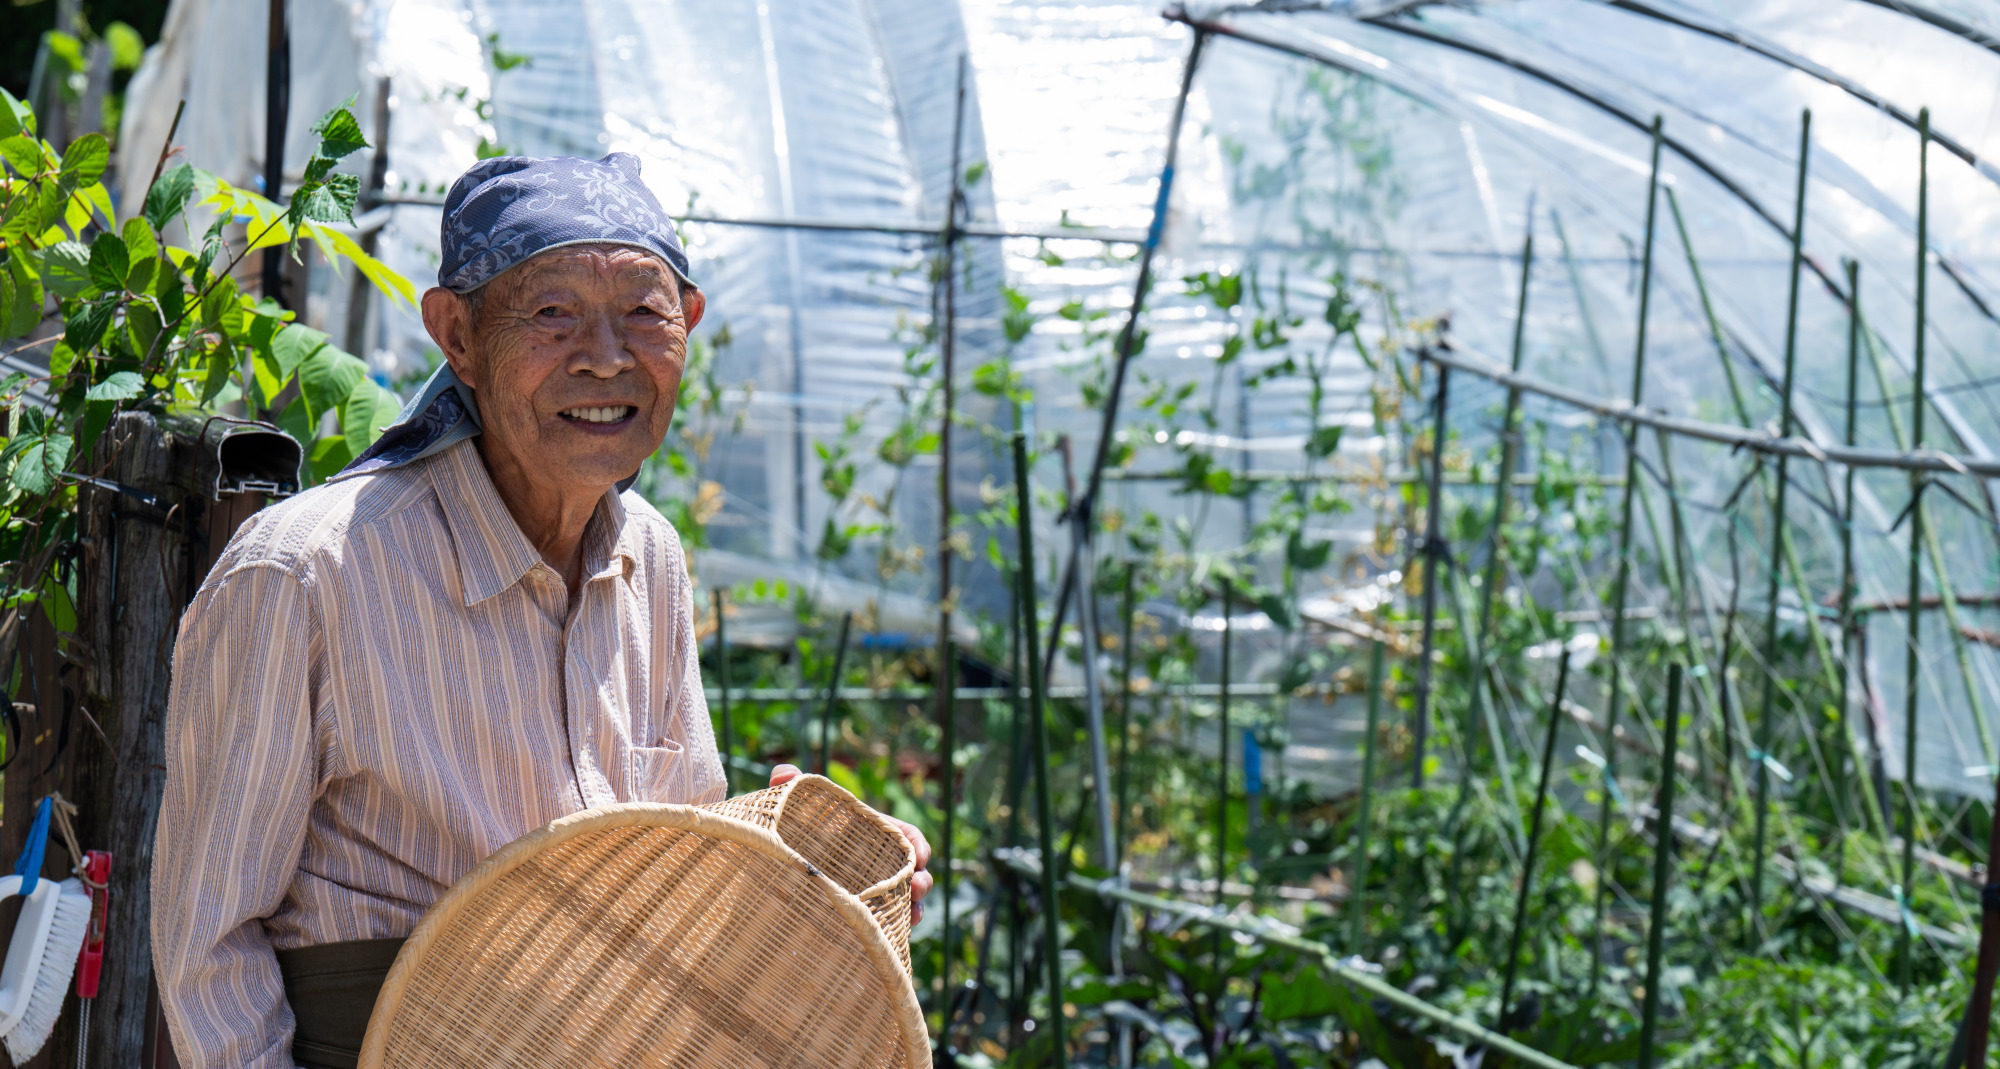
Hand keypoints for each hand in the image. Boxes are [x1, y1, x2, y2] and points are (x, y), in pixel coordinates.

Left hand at [769, 764, 933, 923]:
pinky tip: (896, 933)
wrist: (772, 867)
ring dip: (914, 907)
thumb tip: (781, 772)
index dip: (917, 845)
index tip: (920, 855)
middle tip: (916, 887)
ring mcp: (871, 890)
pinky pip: (886, 922)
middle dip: (921, 879)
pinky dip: (896, 927)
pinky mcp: (861, 914)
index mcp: (870, 834)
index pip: (905, 836)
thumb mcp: (791, 809)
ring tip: (913, 916)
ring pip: (903, 899)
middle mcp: (877, 863)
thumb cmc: (789, 832)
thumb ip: (787, 786)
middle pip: (912, 870)